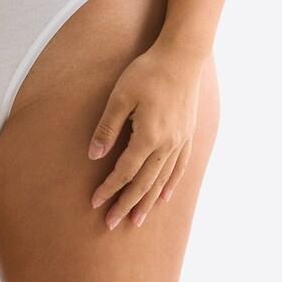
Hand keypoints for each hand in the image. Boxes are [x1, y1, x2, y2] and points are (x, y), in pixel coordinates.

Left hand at [87, 40, 205, 230]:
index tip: (95, 203)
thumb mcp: (120, 96)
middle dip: (126, 204)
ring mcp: (180, 141)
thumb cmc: (147, 72)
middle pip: (144, 183)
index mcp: (148, 137)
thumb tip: (94, 155)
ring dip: (147, 201)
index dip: (109, 189)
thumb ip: (108, 127)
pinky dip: (171, 184)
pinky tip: (165, 196)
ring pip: (162, 180)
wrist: (182, 57)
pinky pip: (180, 167)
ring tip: (137, 219)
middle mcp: (167, 145)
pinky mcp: (188, 134)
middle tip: (111, 223)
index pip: (125, 171)